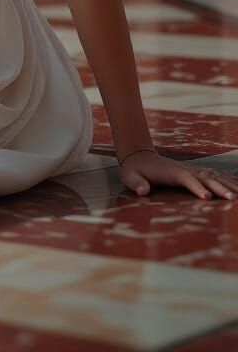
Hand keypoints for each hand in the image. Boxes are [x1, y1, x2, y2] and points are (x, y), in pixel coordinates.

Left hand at [119, 150, 237, 200]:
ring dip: (226, 184)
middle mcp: (183, 170)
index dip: (196, 187)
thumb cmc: (134, 170)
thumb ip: (136, 183)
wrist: (139, 156)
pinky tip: (236, 188)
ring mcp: (190, 170)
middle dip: (218, 188)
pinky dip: (225, 181)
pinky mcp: (194, 173)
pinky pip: (212, 176)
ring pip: (211, 176)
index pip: (186, 179)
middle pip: (204, 177)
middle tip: (232, 198)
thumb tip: (142, 190)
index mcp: (170, 172)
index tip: (207, 197)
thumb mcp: (129, 176)